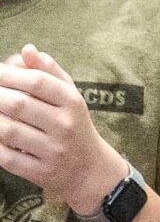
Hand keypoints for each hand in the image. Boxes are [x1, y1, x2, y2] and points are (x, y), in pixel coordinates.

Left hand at [0, 48, 125, 211]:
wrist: (89, 169)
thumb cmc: (73, 124)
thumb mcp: (69, 95)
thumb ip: (48, 71)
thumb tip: (27, 49)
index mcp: (73, 102)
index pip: (36, 81)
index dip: (8, 75)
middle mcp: (65, 125)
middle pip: (18, 104)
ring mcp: (53, 150)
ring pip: (7, 131)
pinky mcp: (40, 172)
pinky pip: (6, 157)